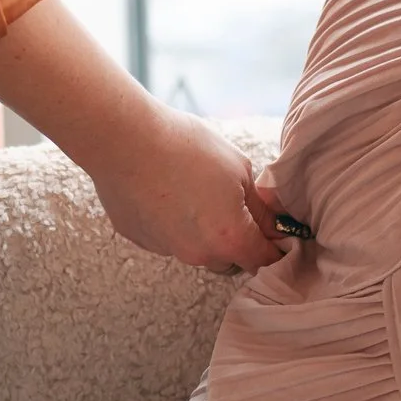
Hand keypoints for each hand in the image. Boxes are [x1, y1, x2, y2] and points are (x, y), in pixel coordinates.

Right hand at [86, 106, 284, 273]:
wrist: (124, 139)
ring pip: (197, 250)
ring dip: (203, 233)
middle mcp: (199, 254)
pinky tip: (165, 192)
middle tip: (232, 204)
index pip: (264, 261)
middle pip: (229, 261)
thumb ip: (260, 206)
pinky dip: (172, 224)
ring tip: (194, 193)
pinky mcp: (141, 239)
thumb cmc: (186, 147)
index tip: (276, 232)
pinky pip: (167, 238)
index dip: (274, 247)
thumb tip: (274, 225)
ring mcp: (166, 249)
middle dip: (237, 241)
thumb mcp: (239, 169)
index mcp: (230, 239)